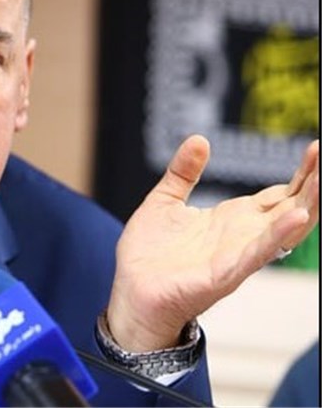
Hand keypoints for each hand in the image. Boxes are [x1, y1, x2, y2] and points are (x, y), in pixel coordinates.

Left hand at [106, 135, 319, 351]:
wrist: (130, 292)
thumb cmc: (148, 255)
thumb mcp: (164, 201)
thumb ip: (183, 172)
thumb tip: (199, 139)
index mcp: (231, 219)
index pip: (277, 194)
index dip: (300, 174)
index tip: (316, 148)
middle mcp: (242, 236)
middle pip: (289, 207)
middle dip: (311, 183)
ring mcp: (237, 255)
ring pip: (284, 229)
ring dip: (306, 205)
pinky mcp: (224, 274)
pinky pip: (257, 253)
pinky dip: (278, 235)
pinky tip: (296, 218)